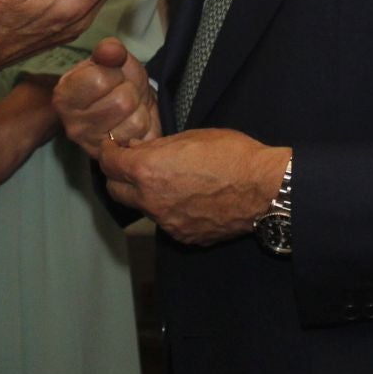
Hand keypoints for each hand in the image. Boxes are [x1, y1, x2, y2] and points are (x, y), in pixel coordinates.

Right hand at [56, 38, 158, 161]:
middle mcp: (74, 127)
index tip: (112, 75)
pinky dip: (147, 126)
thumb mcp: (110, 59)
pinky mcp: (118, 159)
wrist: (121, 105)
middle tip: (124, 91)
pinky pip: (145, 138)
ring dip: (141, 109)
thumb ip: (109, 50)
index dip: (114, 72)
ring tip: (131, 106)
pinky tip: (134, 121)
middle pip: (122, 102)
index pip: (100, 80)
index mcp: (64, 98)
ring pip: (136, 122)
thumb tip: (112, 49)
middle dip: (131, 91)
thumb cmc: (112, 80)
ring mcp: (95, 147)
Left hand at [99, 129, 289, 246]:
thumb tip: (136, 149)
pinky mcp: (185, 237)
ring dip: (145, 194)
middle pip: (115, 190)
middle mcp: (151, 201)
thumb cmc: (231, 154)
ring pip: (142, 208)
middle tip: (132, 163)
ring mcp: (167, 223)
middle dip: (118, 175)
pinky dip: (168, 210)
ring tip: (168, 180)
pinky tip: (188, 197)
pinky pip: (166, 222)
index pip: (108, 163)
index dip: (108, 151)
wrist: (264, 188)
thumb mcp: (190, 136)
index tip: (114, 146)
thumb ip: (157, 146)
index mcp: (147, 171)